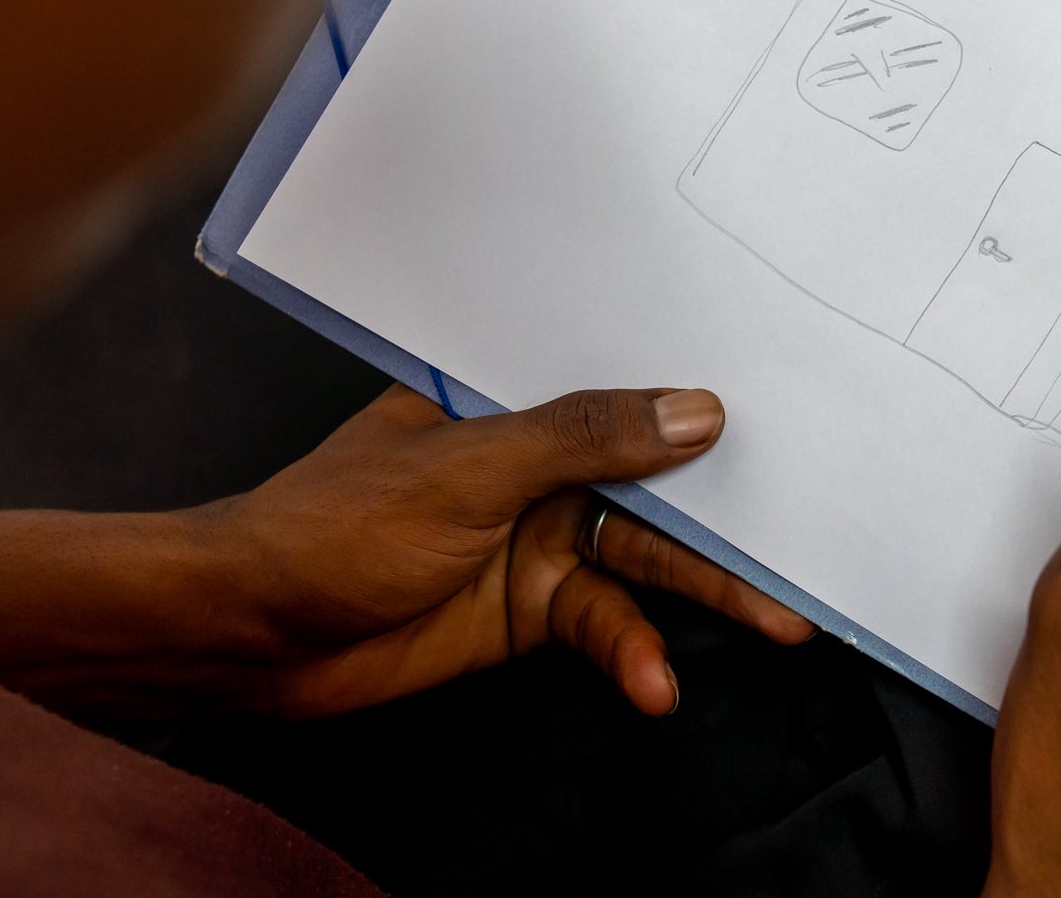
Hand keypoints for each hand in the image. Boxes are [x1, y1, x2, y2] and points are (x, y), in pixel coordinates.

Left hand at [209, 384, 813, 718]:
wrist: (252, 636)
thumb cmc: (335, 524)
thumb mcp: (470, 467)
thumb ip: (585, 438)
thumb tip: (697, 411)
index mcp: (510, 393)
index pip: (623, 377)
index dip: (701, 390)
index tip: (789, 402)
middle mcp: (535, 458)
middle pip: (655, 478)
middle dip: (729, 514)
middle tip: (807, 542)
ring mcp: (537, 535)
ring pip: (646, 557)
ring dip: (705, 593)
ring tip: (777, 622)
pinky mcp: (530, 609)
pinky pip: (606, 624)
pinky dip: (634, 653)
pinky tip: (656, 684)